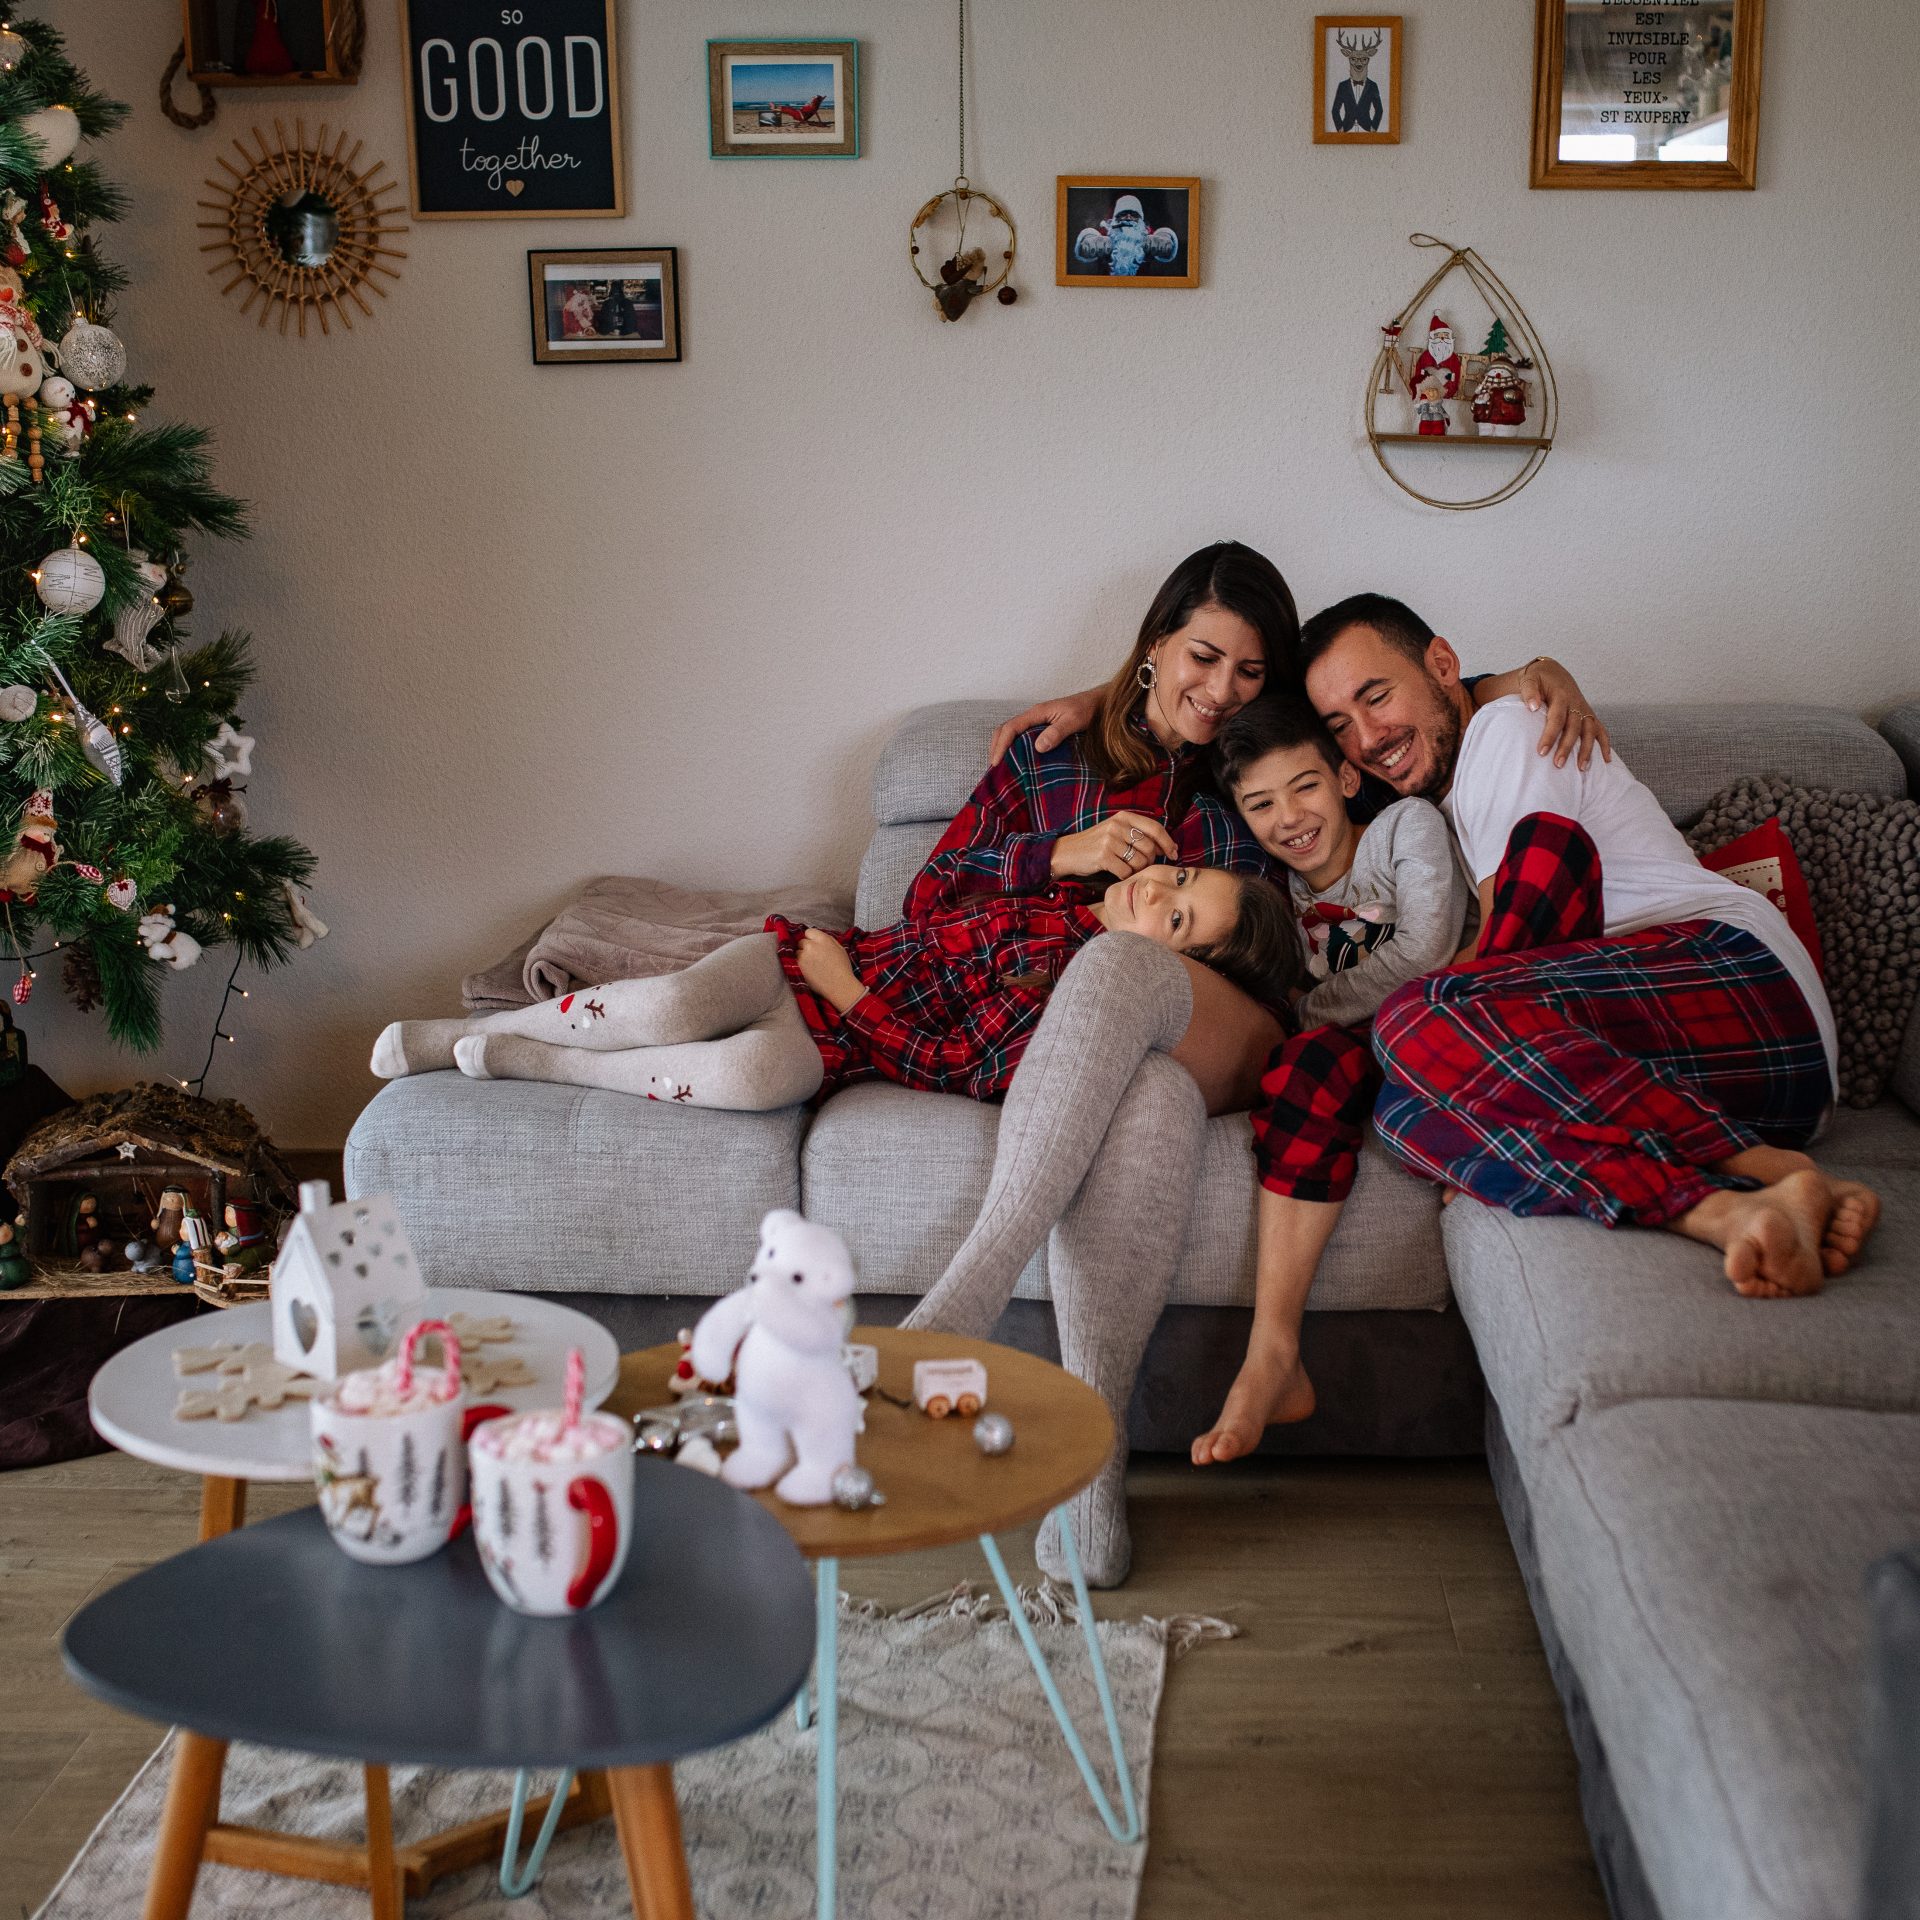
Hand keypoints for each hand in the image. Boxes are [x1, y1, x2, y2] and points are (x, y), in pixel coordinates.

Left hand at [796, 929, 864, 1014]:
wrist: (840, 986)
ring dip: (801, 957)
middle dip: (805, 948)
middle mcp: (811, 946)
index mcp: (823, 939)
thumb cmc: (842, 969)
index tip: (814, 945)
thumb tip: (817, 937)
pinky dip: (800, 965)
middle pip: (801, 942)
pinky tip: (809, 971)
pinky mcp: (798, 967)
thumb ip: (827, 939)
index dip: (811, 939)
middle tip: (813, 957)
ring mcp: (803, 956)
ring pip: (797, 952)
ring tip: (812, 966)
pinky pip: (795, 962)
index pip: (809, 932)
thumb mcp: (839, 948)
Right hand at [988, 686, 1103, 765]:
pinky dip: (1014, 747)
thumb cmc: (1088, 710)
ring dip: (1003, 747)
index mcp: (1037, 713)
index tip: (996, 762)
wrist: (1098, 702)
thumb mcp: (1074, 721)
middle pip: (1005, 729)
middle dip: (996, 746)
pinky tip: (1017, 759)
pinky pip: (1022, 736)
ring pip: (1012, 732)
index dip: (1001, 745)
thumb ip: (1057, 732)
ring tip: (1001, 766)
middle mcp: (1033, 716)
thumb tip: (1038, 747)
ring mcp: (1037, 721)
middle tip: (994, 768)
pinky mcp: (1043, 727)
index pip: (1011, 728)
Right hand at [1048, 810, 1178, 880]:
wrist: (1067, 852)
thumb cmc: (1096, 844)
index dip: (1168, 842)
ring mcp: (1110, 840)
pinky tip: (1117, 872)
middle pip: (1149, 848)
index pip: (1155, 828)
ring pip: (1139, 861)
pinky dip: (1125, 876)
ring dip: (1137, 869)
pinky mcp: (1103, 856)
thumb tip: (1167, 846)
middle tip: (1141, 864)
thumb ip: (1138, 833)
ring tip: (1127, 868)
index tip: (1174, 853)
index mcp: (1124, 817)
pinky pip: (1126, 871)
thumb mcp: (1116, 831)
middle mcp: (1117, 825)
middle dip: (1150, 860)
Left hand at [1518, 656, 1611, 770]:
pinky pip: (1600, 729)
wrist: (1552, 672)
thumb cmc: (1538, 678)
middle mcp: (1576, 703)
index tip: (1541, 752)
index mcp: (1561, 696)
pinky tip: (1606, 760)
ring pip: (1590, 731)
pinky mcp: (1588, 714)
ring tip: (1582, 768)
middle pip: (1574, 728)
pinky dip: (1605, 744)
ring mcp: (1584, 710)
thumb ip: (1529, 691)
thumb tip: (1532, 707)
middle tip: (1558, 765)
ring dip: (1587, 750)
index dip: (1550, 735)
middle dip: (1567, 747)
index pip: (1556, 718)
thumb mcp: (1529, 679)